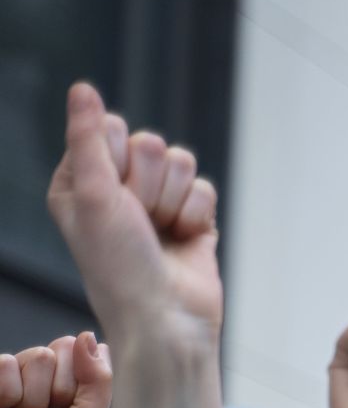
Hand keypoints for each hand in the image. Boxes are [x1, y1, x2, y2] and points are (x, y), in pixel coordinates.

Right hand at [0, 333, 113, 407]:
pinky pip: (4, 363)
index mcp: (76, 386)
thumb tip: (88, 337)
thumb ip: (99, 379)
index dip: (76, 385)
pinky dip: (4, 392)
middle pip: (61, 349)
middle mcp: (47, 376)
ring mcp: (16, 375)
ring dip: (29, 395)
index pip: (84, 353)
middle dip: (54, 389)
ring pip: (35, 356)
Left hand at [46, 83, 223, 407]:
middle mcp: (118, 190)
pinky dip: (197, 216)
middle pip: (151, 143)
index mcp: (82, 181)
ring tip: (162, 233)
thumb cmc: (119, 267)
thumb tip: (82, 88)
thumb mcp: (92, 195)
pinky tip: (185, 241)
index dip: (118, 157)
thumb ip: (87, 138)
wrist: (167, 320)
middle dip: (150, 183)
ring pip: (182, 162)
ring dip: (175, 200)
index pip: (110, 129)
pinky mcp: (192, 219)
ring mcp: (158, 205)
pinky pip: (205, 188)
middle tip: (140, 220)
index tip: (113, 196)